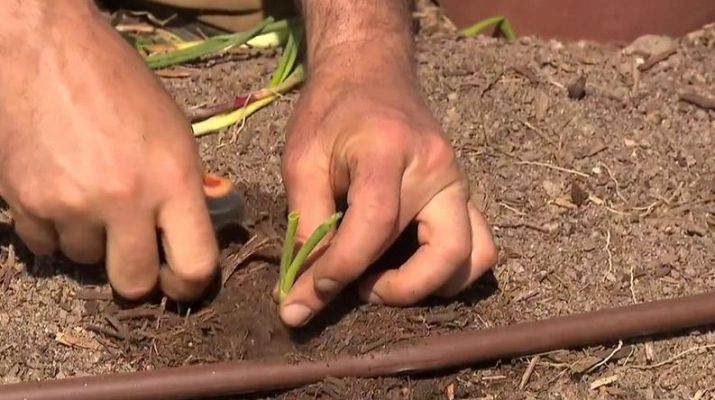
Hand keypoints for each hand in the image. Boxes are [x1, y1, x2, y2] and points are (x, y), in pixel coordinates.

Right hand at [0, 2, 217, 300]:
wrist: (47, 51)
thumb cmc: (122, 86)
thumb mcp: (175, 134)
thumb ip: (184, 190)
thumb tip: (188, 236)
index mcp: (173, 180)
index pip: (194, 265)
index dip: (191, 285)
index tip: (182, 283)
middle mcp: (123, 201)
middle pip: (134, 283)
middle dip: (138, 276)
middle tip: (135, 255)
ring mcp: (71, 205)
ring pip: (86, 262)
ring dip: (93, 243)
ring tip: (92, 199)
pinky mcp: (26, 204)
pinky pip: (47, 247)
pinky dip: (56, 232)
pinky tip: (61, 195)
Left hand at [278, 54, 497, 326]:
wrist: (370, 73)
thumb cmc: (330, 114)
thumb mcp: (302, 161)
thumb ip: (306, 225)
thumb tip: (301, 293)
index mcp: (388, 151)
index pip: (376, 224)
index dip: (342, 268)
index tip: (309, 292)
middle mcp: (436, 169)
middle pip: (442, 252)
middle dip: (397, 289)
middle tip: (358, 289)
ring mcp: (458, 181)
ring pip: (472, 256)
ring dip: (430, 285)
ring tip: (385, 281)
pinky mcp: (463, 192)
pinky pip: (479, 245)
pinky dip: (451, 270)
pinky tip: (413, 268)